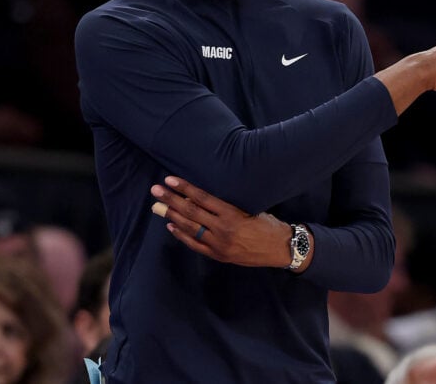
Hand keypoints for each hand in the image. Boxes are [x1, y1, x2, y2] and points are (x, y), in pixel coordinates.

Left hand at [150, 176, 291, 267]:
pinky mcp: (219, 255)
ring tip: (157, 206)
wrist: (280, 248)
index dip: (184, 188)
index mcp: (232, 214)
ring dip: (172, 216)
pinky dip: (181, 235)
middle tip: (155, 191)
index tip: (169, 180)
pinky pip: (195, 245)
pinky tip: (171, 226)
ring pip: (190, 228)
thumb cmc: (267, 223)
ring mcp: (219, 244)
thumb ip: (225, 206)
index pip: (202, 198)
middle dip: (171, 200)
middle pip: (190, 212)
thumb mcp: (249, 208)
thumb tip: (197, 197)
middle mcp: (223, 229)